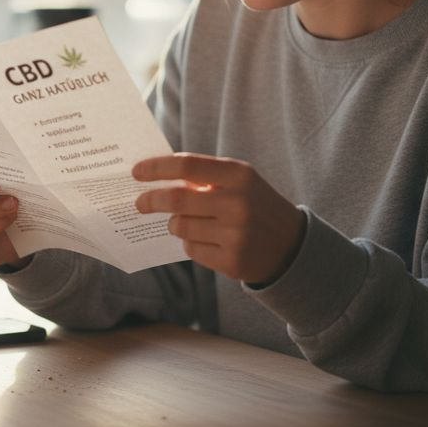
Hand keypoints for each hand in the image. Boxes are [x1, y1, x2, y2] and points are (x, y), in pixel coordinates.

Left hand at [133, 153, 305, 284]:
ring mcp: (235, 234)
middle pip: (177, 200)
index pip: (188, 165)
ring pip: (181, 228)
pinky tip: (208, 240)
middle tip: (140, 203)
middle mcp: (238, 203)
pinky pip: (192, 249)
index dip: (157, 168)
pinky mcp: (231, 261)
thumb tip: (157, 178)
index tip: (137, 171)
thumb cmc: (255, 205)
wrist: (291, 245)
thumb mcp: (240, 181)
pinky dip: (191, 243)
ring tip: (187, 222)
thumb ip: (205, 176)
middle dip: (152, 201)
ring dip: (175, 224)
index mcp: (239, 175)